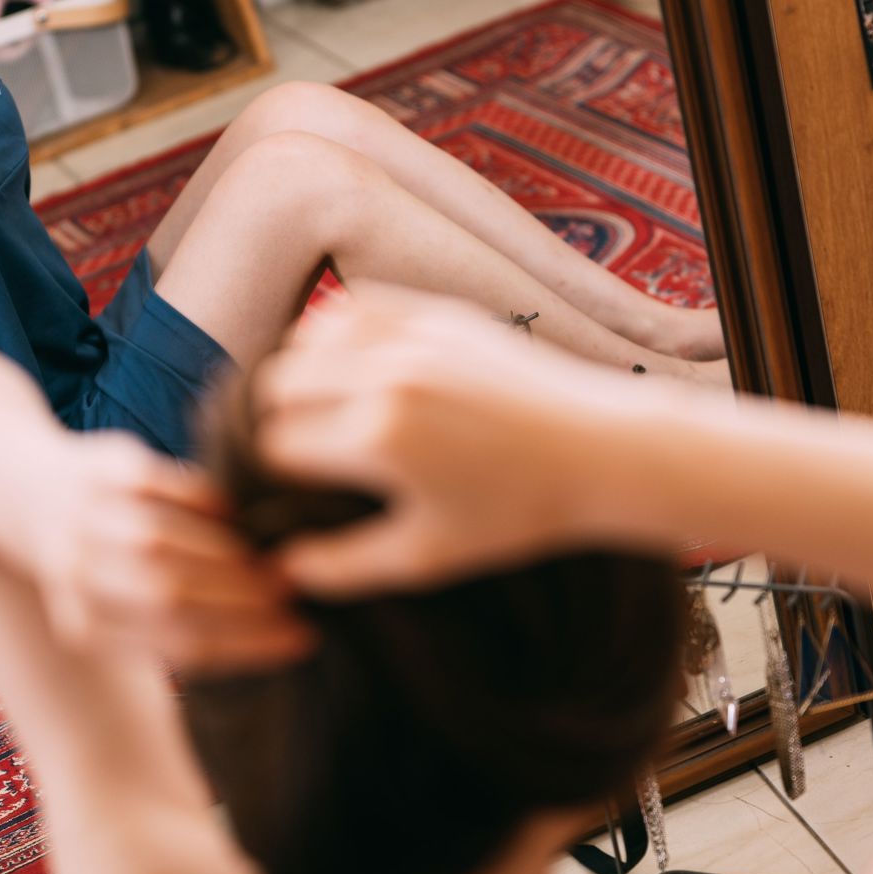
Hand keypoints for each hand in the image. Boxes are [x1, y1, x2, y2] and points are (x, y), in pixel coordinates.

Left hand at [13, 433, 311, 674]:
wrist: (22, 488)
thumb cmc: (93, 560)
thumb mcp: (112, 604)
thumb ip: (170, 622)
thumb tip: (269, 634)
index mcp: (83, 625)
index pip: (178, 644)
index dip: (246, 644)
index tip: (298, 640)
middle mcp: (76, 575)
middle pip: (171, 597)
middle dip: (245, 602)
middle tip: (296, 598)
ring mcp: (85, 518)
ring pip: (164, 545)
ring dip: (230, 557)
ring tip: (275, 563)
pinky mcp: (101, 467)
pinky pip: (160, 487)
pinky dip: (204, 502)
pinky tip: (238, 515)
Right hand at [247, 286, 646, 596]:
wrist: (597, 451)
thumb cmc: (517, 513)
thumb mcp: (428, 557)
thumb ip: (344, 566)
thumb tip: (280, 568)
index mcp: (380, 439)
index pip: (276, 445)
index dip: (277, 475)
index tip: (297, 492)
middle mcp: (388, 376)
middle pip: (276, 385)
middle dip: (280, 422)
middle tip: (308, 452)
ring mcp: (412, 336)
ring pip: (305, 338)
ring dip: (303, 373)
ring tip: (327, 409)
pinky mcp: (437, 312)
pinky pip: (353, 305)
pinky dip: (337, 333)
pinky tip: (355, 369)